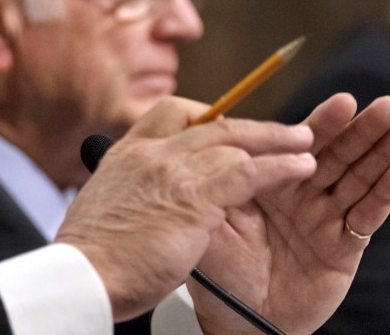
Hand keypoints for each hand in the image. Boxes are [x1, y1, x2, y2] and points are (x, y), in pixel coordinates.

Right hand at [55, 96, 316, 320]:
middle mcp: (148, 152)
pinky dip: (280, 166)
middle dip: (253, 126)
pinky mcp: (194, 195)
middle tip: (285, 131)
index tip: (229, 128)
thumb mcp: (108, 207)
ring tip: (306, 145)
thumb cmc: (95, 256)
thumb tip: (142, 199)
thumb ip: (131, 192)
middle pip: (210, 122)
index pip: (171, 114)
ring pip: (234, 139)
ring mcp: (171, 169)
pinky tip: (301, 168)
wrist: (83, 275)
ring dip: (276, 141)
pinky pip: (248, 169)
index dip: (206, 117)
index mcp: (125, 154)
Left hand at [191, 94, 389, 334]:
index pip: (298, 143)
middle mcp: (300, 193)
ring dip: (381, 152)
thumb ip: (218, 176)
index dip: (321, 124)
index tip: (343, 102)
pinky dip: (382, 194)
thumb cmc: (219, 268)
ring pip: (356, 178)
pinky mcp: (342, 247)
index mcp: (268, 180)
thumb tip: (221, 129)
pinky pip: (364, 216)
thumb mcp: (209, 215)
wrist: (235, 319)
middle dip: (361, 129)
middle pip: (335, 154)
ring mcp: (324, 218)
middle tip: (385, 104)